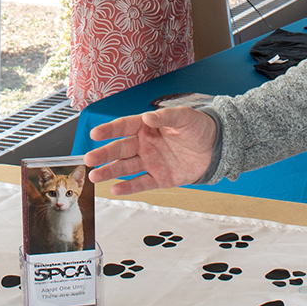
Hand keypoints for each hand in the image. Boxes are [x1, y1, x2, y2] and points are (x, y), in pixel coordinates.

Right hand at [83, 106, 216, 196]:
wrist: (217, 148)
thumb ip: (166, 116)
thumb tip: (147, 116)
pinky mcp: (160, 178)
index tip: (95, 134)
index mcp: (147, 126)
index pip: (124, 126)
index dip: (109, 130)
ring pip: (126, 167)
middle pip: (120, 149)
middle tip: (89, 159)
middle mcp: (145, 144)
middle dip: (104, 154)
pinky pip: (141, 183)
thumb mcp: (185, 117)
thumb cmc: (200, 128)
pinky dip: (128, 187)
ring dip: (110, 171)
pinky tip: (115, 189)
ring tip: (94, 176)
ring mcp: (151, 162)